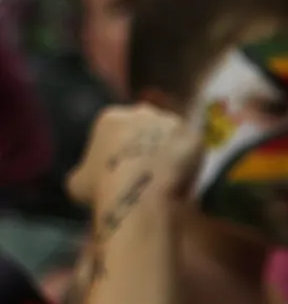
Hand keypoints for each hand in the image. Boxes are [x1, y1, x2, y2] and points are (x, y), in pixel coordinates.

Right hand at [67, 104, 201, 209]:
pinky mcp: (193, 137)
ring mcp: (170, 122)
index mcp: (110, 117)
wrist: (138, 191)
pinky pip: (191, 151)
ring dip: (171, 152)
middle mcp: (142, 112)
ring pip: (172, 137)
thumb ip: (86, 172)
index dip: (122, 151)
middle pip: (147, 128)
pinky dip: (190, 164)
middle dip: (148, 146)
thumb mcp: (77, 182)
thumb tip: (88, 178)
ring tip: (169, 179)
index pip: (117, 129)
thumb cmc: (102, 187)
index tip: (125, 171)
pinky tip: (184, 181)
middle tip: (150, 173)